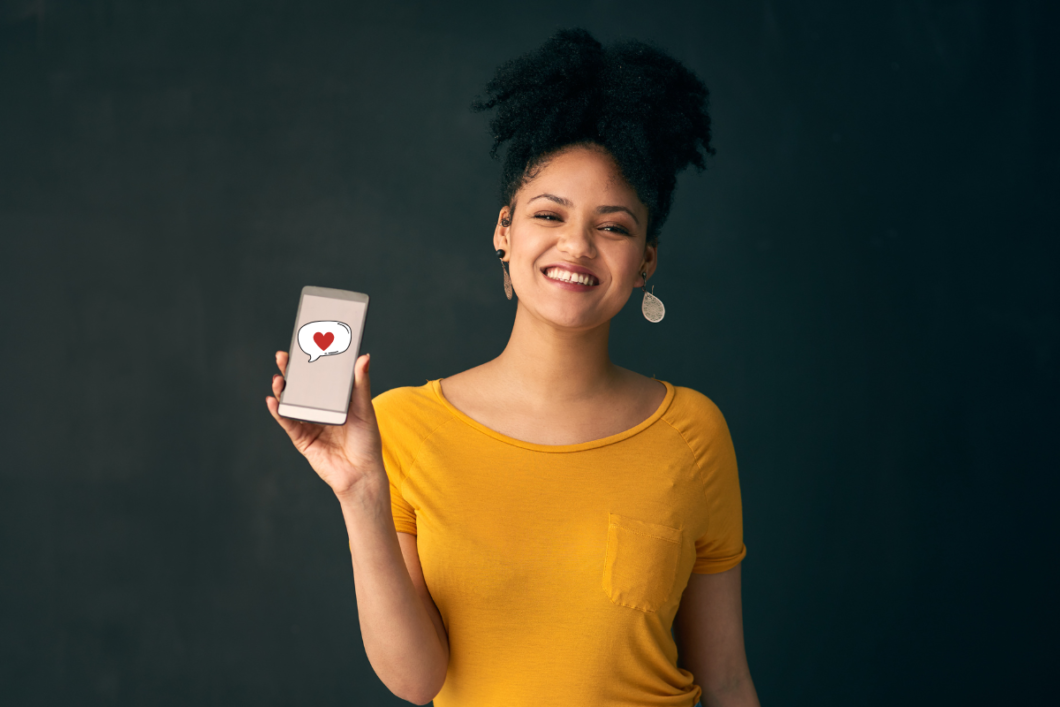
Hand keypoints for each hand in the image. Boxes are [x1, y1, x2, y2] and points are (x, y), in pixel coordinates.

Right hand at [265, 350, 385, 497]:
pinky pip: (287, 423)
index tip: (303, 345)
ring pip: (291, 403)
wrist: (361, 474)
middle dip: (290, 372)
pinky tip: (273, 400)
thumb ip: (361, 384)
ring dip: (281, 390)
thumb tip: (364, 357)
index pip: (320, 377)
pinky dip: (279, 411)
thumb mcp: (365, 409)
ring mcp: (309, 423)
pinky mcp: (302, 439)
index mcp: (335, 400)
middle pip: (301, 388)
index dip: (310, 363)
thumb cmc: (367, 441)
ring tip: (278, 379)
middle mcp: (320, 410)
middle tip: (282, 356)